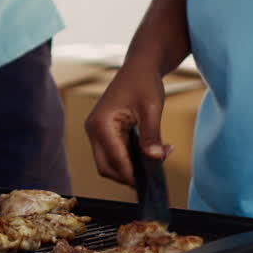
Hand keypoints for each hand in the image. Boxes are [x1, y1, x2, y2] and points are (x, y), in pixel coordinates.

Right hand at [83, 65, 172, 186]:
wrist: (139, 67)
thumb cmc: (144, 82)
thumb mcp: (152, 108)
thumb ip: (152, 135)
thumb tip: (155, 158)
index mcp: (101, 124)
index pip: (114, 160)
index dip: (131, 175)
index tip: (150, 185)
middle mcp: (93, 129)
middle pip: (106, 167)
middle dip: (129, 175)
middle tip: (156, 175)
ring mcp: (96, 131)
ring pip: (109, 163)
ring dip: (130, 167)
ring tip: (158, 157)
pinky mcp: (103, 132)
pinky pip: (114, 153)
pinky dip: (130, 158)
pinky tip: (150, 152)